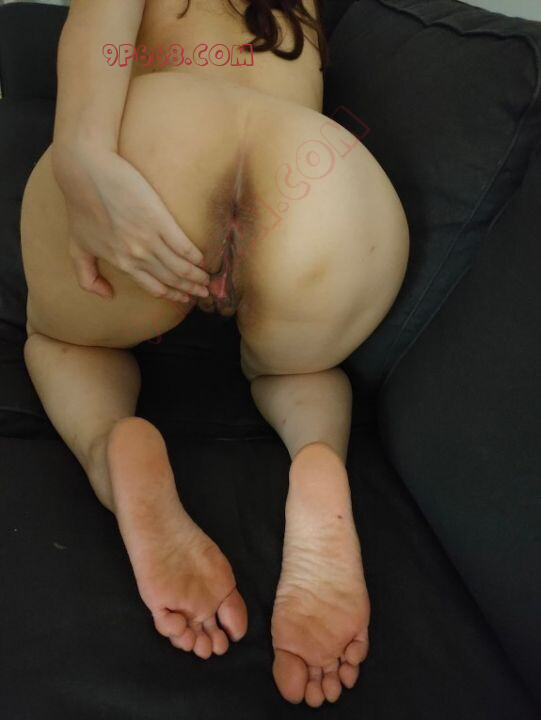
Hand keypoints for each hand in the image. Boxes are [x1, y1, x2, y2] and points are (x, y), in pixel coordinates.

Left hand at [53, 146, 210, 301]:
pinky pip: (183, 245)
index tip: (184, 298)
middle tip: (204, 292)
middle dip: (190, 289)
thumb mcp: (77, 248)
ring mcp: (149, 239)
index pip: (154, 287)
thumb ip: (87, 277)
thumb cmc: (80, 207)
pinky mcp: (159, 219)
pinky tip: (203, 260)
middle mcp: (138, 256)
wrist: (85, 173)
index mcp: (122, 264)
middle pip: (171, 279)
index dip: (172, 295)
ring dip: (197, 276)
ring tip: (208, 279)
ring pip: (180, 266)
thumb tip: (108, 296)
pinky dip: (195, 256)